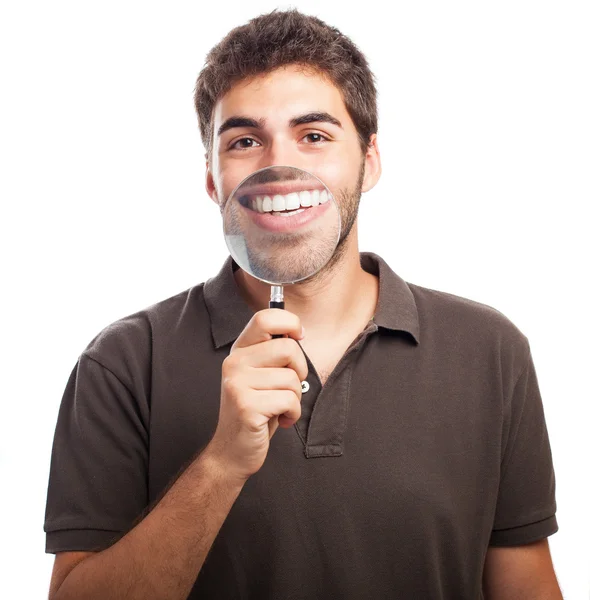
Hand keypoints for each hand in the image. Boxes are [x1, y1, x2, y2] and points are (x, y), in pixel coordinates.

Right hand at [204, 309, 306, 482]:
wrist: (232, 451)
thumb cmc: (256, 411)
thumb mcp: (261, 375)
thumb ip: (273, 353)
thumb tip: (297, 332)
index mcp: (240, 351)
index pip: (265, 318)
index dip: (290, 323)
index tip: (299, 337)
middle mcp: (235, 362)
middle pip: (288, 348)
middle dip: (300, 370)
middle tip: (288, 388)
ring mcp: (238, 384)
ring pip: (292, 378)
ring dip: (295, 398)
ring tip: (279, 407)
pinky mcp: (246, 406)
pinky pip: (289, 400)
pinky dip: (292, 414)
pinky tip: (279, 420)